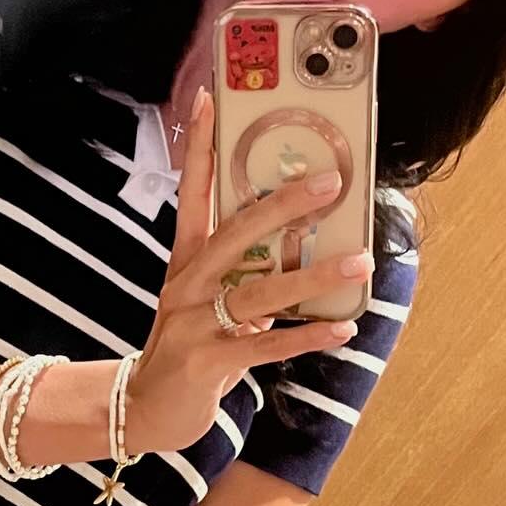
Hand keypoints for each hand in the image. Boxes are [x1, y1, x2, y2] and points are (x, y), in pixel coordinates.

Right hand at [124, 85, 372, 454]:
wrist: (146, 407)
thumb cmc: (190, 343)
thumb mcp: (208, 298)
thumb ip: (246, 271)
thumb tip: (302, 246)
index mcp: (186, 258)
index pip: (193, 190)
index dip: (201, 145)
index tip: (210, 98)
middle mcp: (186, 282)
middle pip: (236, 233)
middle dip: (283, 205)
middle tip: (329, 182)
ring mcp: (192, 322)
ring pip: (260, 292)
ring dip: (313, 276)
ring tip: (359, 261)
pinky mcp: (206, 361)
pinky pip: (265, 346)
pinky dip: (306, 338)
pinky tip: (341, 329)